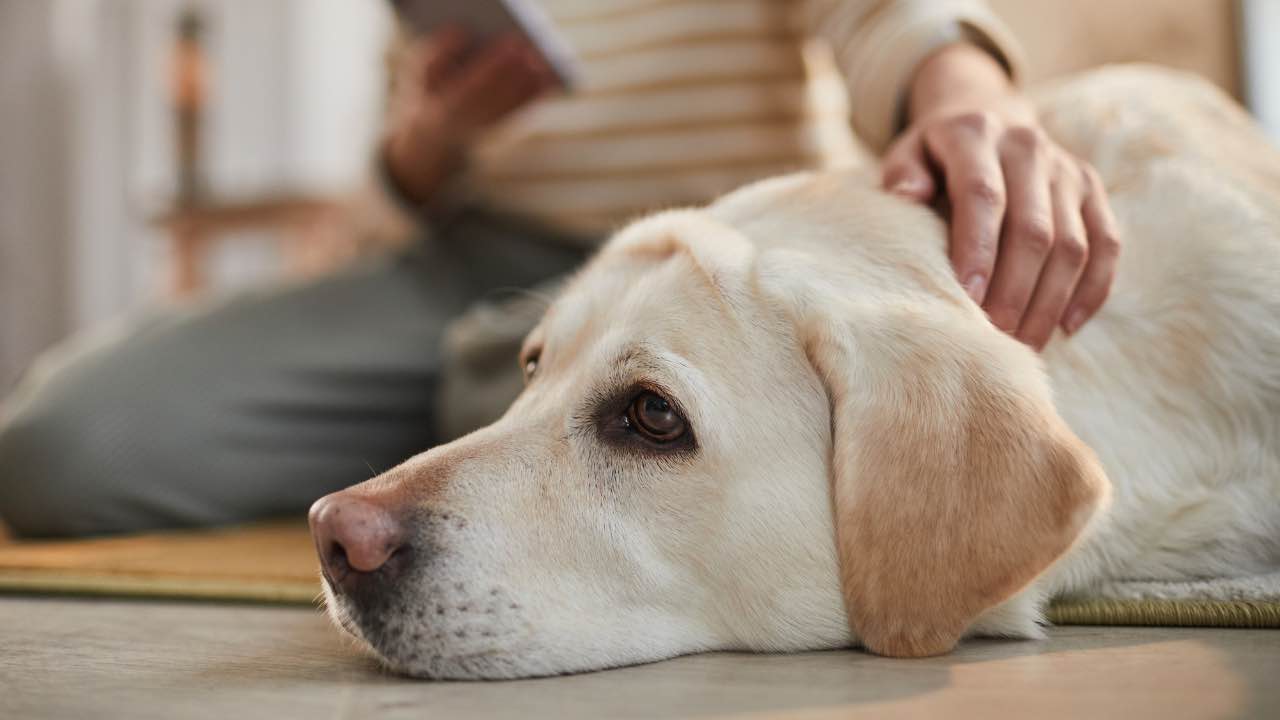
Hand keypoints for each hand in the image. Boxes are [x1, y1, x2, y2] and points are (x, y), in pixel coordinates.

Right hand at [384, 27, 556, 204]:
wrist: (435, 134)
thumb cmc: (428, 91)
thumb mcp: (420, 72)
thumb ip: (437, 51)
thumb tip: (461, 31)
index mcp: (446, 106)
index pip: (474, 84)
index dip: (495, 62)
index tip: (512, 40)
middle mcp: (469, 120)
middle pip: (499, 93)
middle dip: (517, 69)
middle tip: (533, 45)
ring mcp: (488, 126)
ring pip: (513, 103)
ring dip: (531, 81)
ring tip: (544, 57)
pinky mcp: (503, 127)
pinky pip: (522, 110)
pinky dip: (537, 92)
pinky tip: (550, 74)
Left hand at [883, 46, 1120, 349]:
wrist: (986, 118)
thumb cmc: (934, 156)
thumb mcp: (907, 154)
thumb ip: (902, 174)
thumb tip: (907, 195)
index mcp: (977, 135)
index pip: (983, 195)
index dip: (977, 250)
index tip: (967, 300)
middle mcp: (1028, 146)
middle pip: (1033, 230)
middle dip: (1014, 292)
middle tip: (995, 339)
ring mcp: (1067, 169)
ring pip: (1073, 245)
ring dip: (1050, 302)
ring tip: (1024, 345)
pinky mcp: (1092, 189)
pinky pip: (1106, 244)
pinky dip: (1091, 289)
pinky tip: (1066, 327)